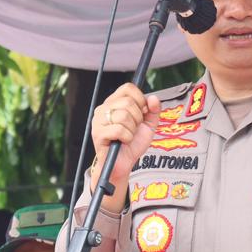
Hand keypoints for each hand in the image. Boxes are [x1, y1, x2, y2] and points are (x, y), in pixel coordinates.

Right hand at [90, 83, 159, 198]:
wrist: (124, 163)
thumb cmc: (132, 144)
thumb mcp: (148, 125)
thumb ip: (153, 110)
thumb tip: (153, 98)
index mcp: (114, 102)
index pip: (128, 88)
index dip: (140, 99)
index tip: (142, 112)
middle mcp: (103, 108)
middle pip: (128, 102)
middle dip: (138, 118)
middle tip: (134, 129)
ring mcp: (98, 121)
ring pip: (123, 116)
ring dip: (132, 129)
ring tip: (128, 136)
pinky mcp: (98, 134)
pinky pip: (119, 130)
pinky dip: (127, 137)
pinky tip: (123, 141)